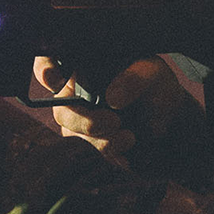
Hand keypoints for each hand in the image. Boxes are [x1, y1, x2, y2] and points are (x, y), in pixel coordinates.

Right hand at [34, 56, 204, 174]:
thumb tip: (113, 97)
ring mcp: (77, 118)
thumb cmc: (154, 85)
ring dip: (102, 141)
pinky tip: (129, 145)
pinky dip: (109, 152)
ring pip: (73, 135)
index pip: (49, 61)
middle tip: (115, 122)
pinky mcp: (87, 141)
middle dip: (85, 121)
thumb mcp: (152, 73)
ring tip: (130, 136)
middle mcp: (73, 91)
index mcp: (84, 65)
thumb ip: (135, 78)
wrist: (168, 117)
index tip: (56, 79)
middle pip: (60, 109)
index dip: (45, 69)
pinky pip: (88, 152)